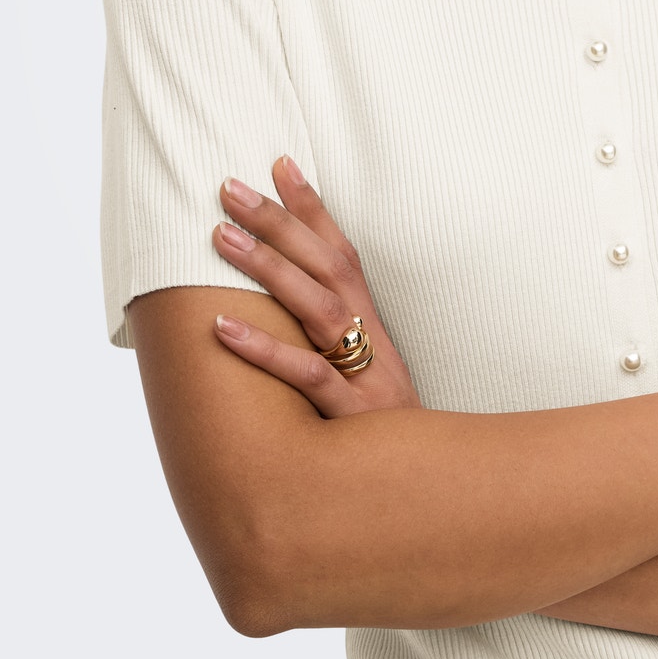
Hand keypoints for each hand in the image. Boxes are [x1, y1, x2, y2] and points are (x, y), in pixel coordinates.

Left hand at [210, 155, 422, 418]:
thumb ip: (334, 345)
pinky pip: (305, 376)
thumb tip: (283, 308)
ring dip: (269, 267)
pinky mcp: (352, 417)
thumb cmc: (387, 438)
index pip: (343, 252)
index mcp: (374, 327)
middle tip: (230, 187)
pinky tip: (221, 328)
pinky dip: (263, 351)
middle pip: (326, 266)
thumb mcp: (369, 380)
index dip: (314, 208)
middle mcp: (372, 341)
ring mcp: (365, 376)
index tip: (281, 164)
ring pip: (317, 308)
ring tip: (221, 235)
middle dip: (279, 221)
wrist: (436, 494)